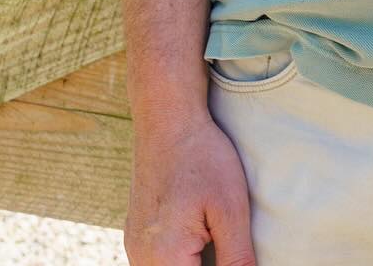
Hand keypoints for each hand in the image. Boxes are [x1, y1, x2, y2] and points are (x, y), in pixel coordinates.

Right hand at [124, 115, 254, 265]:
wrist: (167, 122)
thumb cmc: (202, 158)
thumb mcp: (230, 208)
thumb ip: (237, 257)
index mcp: (166, 258)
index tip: (235, 254)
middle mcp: (142, 259)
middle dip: (208, 264)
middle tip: (225, 239)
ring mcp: (135, 248)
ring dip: (193, 263)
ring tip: (215, 238)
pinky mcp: (135, 236)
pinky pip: (158, 261)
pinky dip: (180, 258)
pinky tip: (200, 238)